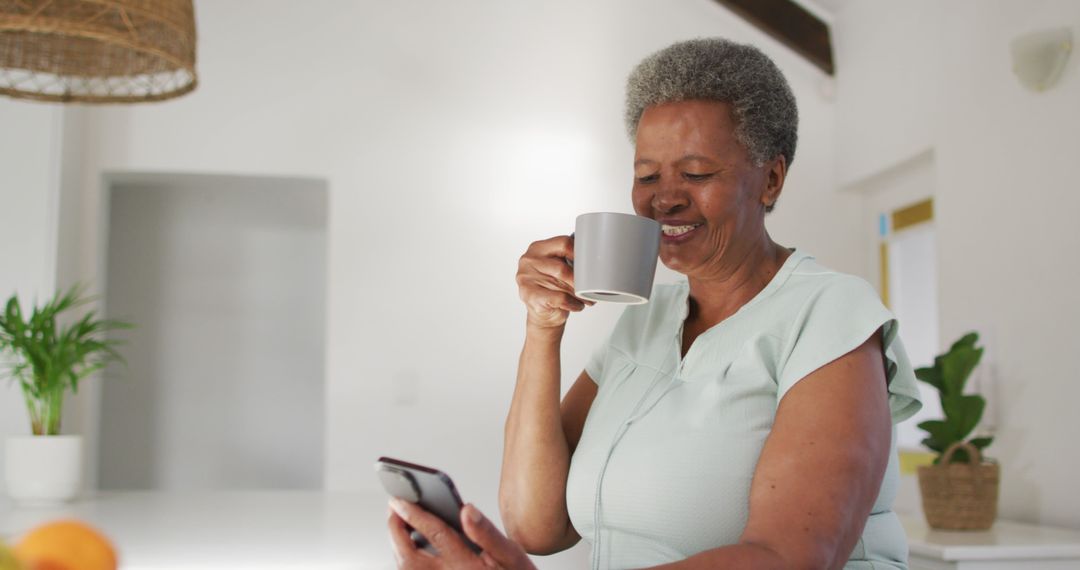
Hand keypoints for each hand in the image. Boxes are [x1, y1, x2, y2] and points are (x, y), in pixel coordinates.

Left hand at [388, 499, 535, 569]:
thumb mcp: (511, 556)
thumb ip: (488, 533)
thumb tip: (466, 510)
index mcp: (466, 566)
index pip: (435, 535)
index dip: (415, 514)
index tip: (400, 499)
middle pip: (409, 556)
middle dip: (396, 530)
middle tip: (393, 508)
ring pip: (406, 568)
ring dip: (397, 546)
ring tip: (397, 522)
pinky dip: (405, 560)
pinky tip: (407, 546)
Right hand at [516, 236, 592, 329]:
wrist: (542, 314)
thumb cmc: (552, 288)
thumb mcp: (557, 269)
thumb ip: (567, 260)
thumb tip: (593, 260)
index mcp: (537, 249)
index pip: (563, 243)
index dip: (579, 253)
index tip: (589, 264)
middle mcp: (529, 261)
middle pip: (563, 267)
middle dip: (580, 280)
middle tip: (591, 288)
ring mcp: (527, 278)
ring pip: (562, 283)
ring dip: (578, 293)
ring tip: (586, 298)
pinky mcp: (530, 295)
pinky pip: (560, 298)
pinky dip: (573, 303)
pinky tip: (576, 304)